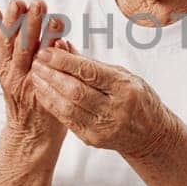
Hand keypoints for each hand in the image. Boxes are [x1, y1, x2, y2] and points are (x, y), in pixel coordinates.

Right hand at [0, 0, 69, 141]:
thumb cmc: (18, 84)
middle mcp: (15, 73)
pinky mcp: (49, 95)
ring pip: (38, 59)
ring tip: (56, 19)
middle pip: (21, 47)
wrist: (30, 128)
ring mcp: (33, 85)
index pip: (3, 38)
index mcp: (2, 62)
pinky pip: (55, 75)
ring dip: (47, 38)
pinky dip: (59, 59)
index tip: (17, 3)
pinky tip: (66, 44)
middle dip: (29, 25)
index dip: (9, 21)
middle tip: (38, 4)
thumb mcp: (1, 59)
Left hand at [28, 39, 176, 156]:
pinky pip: (66, 120)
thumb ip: (92, 63)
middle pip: (76, 91)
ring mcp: (103, 128)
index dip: (65, 62)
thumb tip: (64, 45)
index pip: (90, 73)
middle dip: (52, 74)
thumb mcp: (123, 75)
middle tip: (36, 60)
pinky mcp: (92, 139)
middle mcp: (115, 109)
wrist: (150, 135)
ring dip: (47, 89)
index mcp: (125, 88)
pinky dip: (52, 104)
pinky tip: (43, 91)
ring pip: (68, 107)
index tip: (47, 51)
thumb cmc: (137, 98)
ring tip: (36, 74)